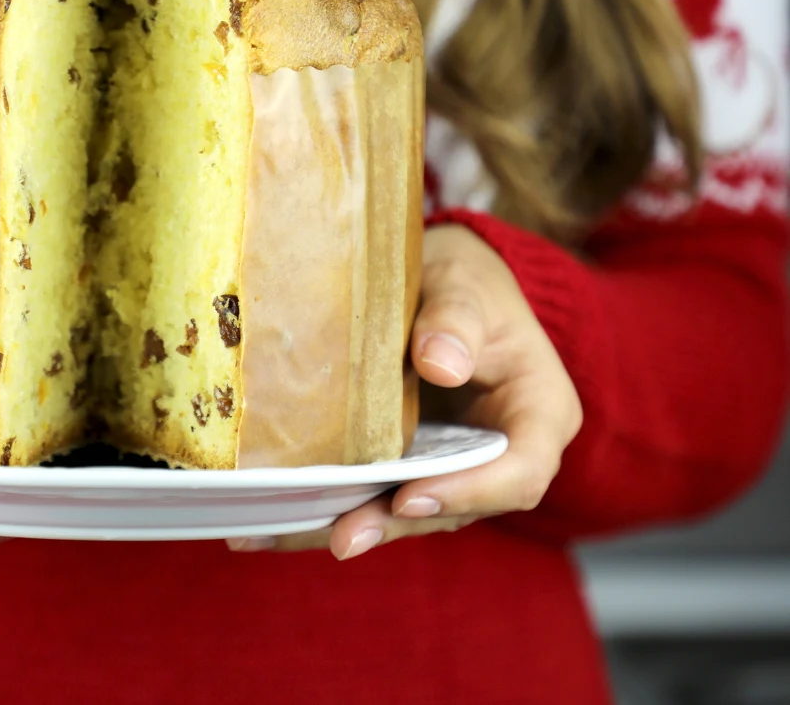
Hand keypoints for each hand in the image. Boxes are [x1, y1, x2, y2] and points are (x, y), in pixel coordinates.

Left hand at [226, 223, 581, 556]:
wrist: (445, 281)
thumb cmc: (465, 277)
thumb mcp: (464, 283)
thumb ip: (456, 319)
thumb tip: (441, 363)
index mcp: (541, 412)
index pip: (520, 471)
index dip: (469, 492)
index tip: (412, 494)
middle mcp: (506, 452)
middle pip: (458, 504)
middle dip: (396, 523)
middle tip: (342, 538)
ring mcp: (459, 464)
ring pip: (413, 509)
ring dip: (354, 525)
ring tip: (286, 534)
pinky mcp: (415, 464)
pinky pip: (381, 494)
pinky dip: (333, 508)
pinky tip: (273, 521)